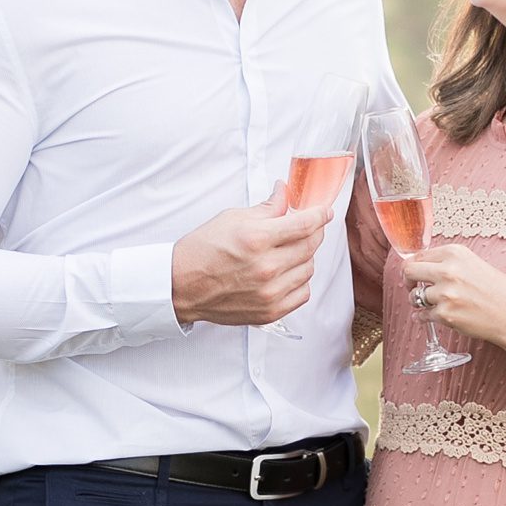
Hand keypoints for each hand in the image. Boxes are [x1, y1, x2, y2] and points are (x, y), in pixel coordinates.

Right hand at [173, 185, 331, 327]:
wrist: (181, 285)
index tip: (324, 211)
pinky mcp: (270, 311)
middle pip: (310, 246)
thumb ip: (266, 208)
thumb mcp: (232, 218)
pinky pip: (302, 293)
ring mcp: (270, 292)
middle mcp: (266, 267)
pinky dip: (299, 281)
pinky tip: (286, 273)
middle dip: (314, 232)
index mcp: (256, 238)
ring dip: (304, 257)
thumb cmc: (202, 250)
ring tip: (288, 251)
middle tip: (307, 228)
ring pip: (309, 269)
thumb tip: (285, 193)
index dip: (319, 215)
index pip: (304, 224)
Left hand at [400, 243, 505, 356]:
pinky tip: (438, 316)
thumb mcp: (474, 264)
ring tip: (436, 305)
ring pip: (415, 297)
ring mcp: (445, 293)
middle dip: (408, 281)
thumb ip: (449, 263)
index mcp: (455, 253)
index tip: (415, 274)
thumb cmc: (499, 291)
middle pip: (409, 271)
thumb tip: (422, 265)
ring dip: (420, 302)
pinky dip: (426, 318)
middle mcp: (448, 270)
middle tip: (412, 288)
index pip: (418, 255)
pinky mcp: (445, 315)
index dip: (414, 266)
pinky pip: (422, 316)